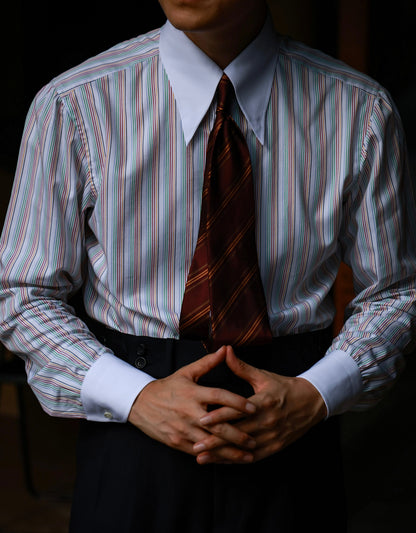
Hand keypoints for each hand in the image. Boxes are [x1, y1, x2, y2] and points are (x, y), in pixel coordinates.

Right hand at [128, 346, 256, 456]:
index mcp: (193, 393)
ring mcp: (183, 429)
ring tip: (249, 455)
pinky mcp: (178, 442)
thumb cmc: (167, 387)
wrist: (140, 404)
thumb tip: (226, 349)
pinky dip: (215, 457)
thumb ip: (208, 363)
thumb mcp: (187, 372)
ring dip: (231, 451)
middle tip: (256, 438)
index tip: (253, 407)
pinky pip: (200, 451)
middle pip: (218, 425)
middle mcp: (189, 412)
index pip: (219, 396)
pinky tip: (229, 460)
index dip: (237, 402)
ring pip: (211, 443)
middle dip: (238, 434)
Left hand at [193, 346, 326, 463]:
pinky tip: (220, 462)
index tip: (201, 419)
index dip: (219, 416)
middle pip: (237, 433)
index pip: (237, 411)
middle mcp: (267, 421)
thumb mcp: (263, 376)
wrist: (311, 403)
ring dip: (222, 454)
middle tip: (195, 445)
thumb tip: (226, 351)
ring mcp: (272, 436)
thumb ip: (241, 367)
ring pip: (242, 449)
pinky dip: (235, 460)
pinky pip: (253, 457)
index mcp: (263, 402)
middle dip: (215, 441)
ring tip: (201, 458)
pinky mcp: (275, 447)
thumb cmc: (284, 388)